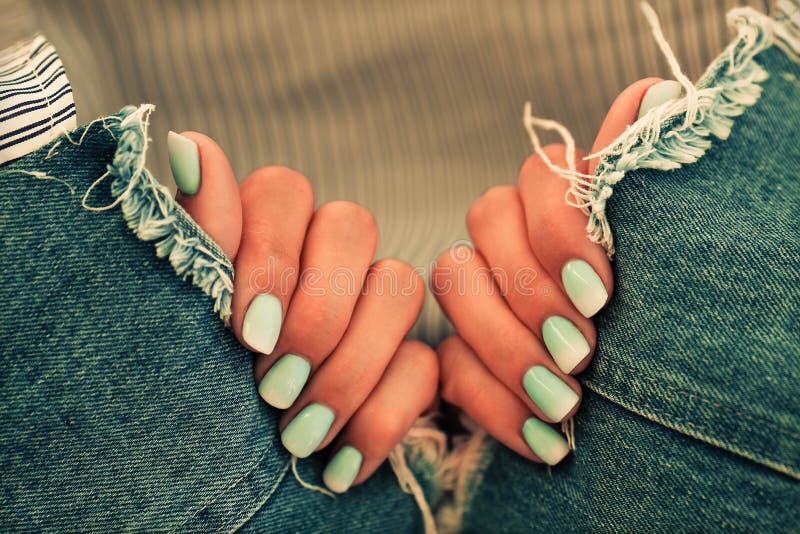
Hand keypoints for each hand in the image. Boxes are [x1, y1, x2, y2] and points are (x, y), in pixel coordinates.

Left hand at [168, 133, 437, 492]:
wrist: (238, 464)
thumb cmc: (203, 379)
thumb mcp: (191, 313)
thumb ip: (200, 235)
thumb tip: (191, 144)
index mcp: (267, 229)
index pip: (283, 192)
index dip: (271, 258)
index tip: (246, 333)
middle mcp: (327, 250)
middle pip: (354, 224)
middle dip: (317, 312)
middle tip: (273, 385)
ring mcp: (377, 299)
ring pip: (402, 283)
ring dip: (350, 366)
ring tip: (298, 434)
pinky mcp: (413, 356)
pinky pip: (424, 365)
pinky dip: (379, 419)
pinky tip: (340, 464)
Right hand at [432, 78, 672, 464]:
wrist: (640, 413)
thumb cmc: (651, 325)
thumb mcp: (655, 256)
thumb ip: (638, 180)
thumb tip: (656, 98)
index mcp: (566, 205)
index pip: (538, 178)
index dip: (558, 231)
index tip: (600, 290)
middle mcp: (515, 236)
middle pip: (484, 221)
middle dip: (529, 290)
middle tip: (581, 348)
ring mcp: (479, 293)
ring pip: (452, 280)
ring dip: (506, 345)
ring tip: (564, 399)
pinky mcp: (459, 351)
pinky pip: (449, 365)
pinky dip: (496, 405)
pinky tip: (544, 440)